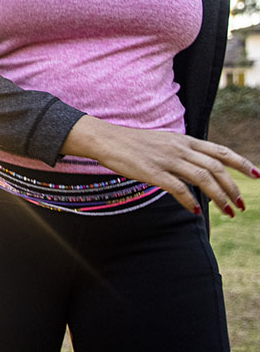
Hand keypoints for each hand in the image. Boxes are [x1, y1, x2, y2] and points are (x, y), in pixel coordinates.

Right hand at [65, 116, 258, 216]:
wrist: (105, 139)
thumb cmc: (131, 143)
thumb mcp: (162, 142)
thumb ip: (181, 152)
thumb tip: (198, 167)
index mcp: (183, 140)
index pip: (220, 151)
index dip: (241, 163)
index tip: (256, 175)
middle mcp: (179, 148)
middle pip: (216, 167)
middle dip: (233, 188)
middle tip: (241, 205)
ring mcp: (166, 159)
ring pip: (203, 178)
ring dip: (219, 197)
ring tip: (228, 212)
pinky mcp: (153, 172)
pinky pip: (178, 189)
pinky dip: (191, 201)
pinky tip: (197, 211)